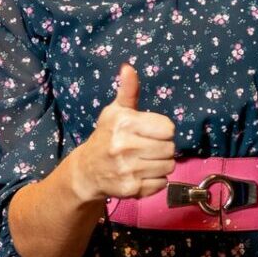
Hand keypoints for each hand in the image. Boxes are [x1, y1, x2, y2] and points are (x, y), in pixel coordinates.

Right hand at [64, 63, 176, 202]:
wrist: (87, 170)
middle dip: (163, 148)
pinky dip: (156, 180)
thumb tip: (128, 67)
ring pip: (168, 166)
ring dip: (161, 164)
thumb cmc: (106, 136)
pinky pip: (161, 183)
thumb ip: (128, 91)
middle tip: (149, 148)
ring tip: (146, 160)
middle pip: (170, 148)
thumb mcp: (115, 111)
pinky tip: (142, 174)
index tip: (150, 131)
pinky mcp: (131, 188)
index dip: (162, 130)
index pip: (168, 128)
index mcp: (124, 124)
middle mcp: (125, 147)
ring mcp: (128, 169)